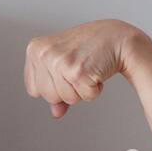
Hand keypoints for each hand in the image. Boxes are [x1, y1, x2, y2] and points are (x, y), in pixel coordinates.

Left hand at [24, 19, 143, 118]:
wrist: (117, 37)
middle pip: (49, 97)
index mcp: (35, 49)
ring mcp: (60, 62)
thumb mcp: (64, 64)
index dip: (52, 86)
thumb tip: (55, 113)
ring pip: (67, 99)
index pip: (34, 90)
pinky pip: (85, 97)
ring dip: (81, 90)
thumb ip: (55, 88)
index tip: (64, 71)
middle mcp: (44, 54)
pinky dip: (94, 89)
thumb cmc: (89, 48)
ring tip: (86, 69)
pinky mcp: (78, 72)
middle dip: (67, 90)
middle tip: (78, 69)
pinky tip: (96, 71)